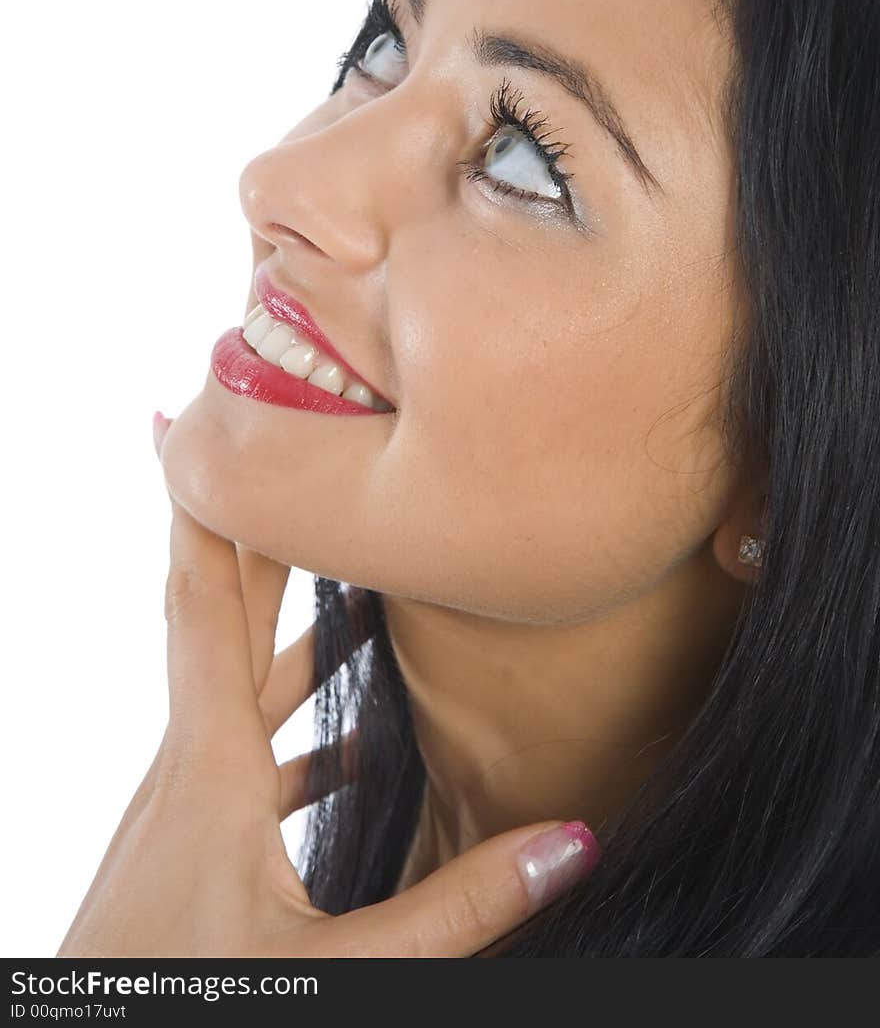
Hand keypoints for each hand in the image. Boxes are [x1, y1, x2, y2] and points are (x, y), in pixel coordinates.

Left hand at [56, 415, 600, 957]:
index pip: (205, 604)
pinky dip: (287, 715)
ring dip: (276, 616)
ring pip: (232, 678)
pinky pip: (241, 745)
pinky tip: (343, 742)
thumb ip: (457, 909)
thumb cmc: (192, 1008)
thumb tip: (573, 840)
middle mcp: (185, 767)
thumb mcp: (336, 966)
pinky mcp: (186, 839)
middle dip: (248, 524)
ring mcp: (180, 803)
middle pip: (221, 613)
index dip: (200, 509)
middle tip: (274, 446)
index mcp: (210, 771)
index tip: (188, 422)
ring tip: (338, 568)